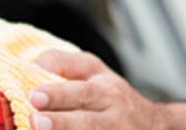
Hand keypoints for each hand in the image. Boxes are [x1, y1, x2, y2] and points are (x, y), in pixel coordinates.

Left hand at [29, 50, 163, 129]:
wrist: (152, 127)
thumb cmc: (110, 96)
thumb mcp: (93, 70)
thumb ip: (62, 62)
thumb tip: (34, 65)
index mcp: (108, 93)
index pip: (82, 92)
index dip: (58, 95)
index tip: (34, 96)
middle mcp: (114, 120)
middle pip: (88, 123)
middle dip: (61, 123)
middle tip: (35, 121)